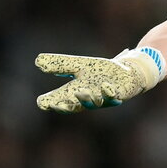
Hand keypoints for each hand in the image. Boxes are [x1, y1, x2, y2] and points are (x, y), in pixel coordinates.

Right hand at [35, 48, 164, 112]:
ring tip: (80, 93)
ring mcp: (105, 98)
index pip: (61, 100)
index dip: (52, 103)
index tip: (42, 103)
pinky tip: (106, 88)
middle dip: (67, 105)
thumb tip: (37, 62)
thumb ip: (61, 65)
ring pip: (94, 102)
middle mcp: (90, 98)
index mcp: (77, 92)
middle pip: (75, 105)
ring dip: (87, 99)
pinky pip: (114, 96)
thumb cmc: (104, 71)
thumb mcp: (81, 65)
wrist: (130, 71)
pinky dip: (109, 92)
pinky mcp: (119, 94)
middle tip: (58, 103)